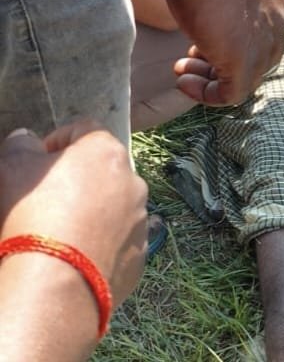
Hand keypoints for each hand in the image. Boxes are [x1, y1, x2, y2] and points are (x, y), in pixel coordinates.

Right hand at [0, 122, 147, 307]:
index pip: (83, 129)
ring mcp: (140, 219)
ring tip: (61, 232)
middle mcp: (133, 180)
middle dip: (77, 178)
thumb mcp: (12, 168)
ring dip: (93, 210)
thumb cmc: (34, 214)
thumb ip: (20, 145)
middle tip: (47, 199)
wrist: (55, 285)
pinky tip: (76, 257)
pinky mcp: (140, 255)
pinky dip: (101, 243)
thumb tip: (25, 139)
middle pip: (103, 169)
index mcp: (107, 151)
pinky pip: (118, 240)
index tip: (37, 161)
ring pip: (115, 205)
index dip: (56, 141)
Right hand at [170, 0, 283, 105]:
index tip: (202, 34)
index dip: (232, 35)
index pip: (262, 28)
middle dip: (222, 58)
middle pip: (256, 54)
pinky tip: (184, 83)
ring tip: (182, 72)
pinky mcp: (245, 65)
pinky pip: (232, 94)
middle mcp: (278, 21)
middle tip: (191, 56)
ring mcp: (265, 45)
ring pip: (245, 77)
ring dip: (210, 78)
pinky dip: (208, 94)